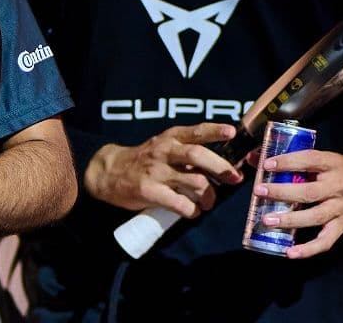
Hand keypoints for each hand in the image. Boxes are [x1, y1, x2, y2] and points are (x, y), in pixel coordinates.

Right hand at [83, 123, 243, 217]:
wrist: (108, 172)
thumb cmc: (143, 160)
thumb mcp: (162, 146)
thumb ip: (186, 151)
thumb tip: (221, 164)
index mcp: (170, 138)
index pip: (195, 131)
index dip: (214, 130)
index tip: (232, 132)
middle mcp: (164, 151)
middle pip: (198, 155)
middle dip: (221, 168)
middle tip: (234, 179)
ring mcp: (156, 171)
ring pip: (194, 181)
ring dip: (209, 195)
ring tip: (208, 202)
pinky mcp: (149, 191)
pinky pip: (179, 203)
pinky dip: (192, 210)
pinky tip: (193, 212)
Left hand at [250, 149, 342, 257]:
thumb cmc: (330, 168)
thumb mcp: (316, 158)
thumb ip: (285, 158)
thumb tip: (252, 158)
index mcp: (332, 163)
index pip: (310, 159)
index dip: (288, 162)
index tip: (266, 165)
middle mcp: (339, 186)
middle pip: (310, 192)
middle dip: (282, 192)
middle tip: (259, 191)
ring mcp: (341, 208)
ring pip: (316, 216)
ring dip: (290, 220)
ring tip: (266, 221)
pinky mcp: (341, 226)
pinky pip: (326, 241)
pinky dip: (308, 249)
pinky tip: (289, 252)